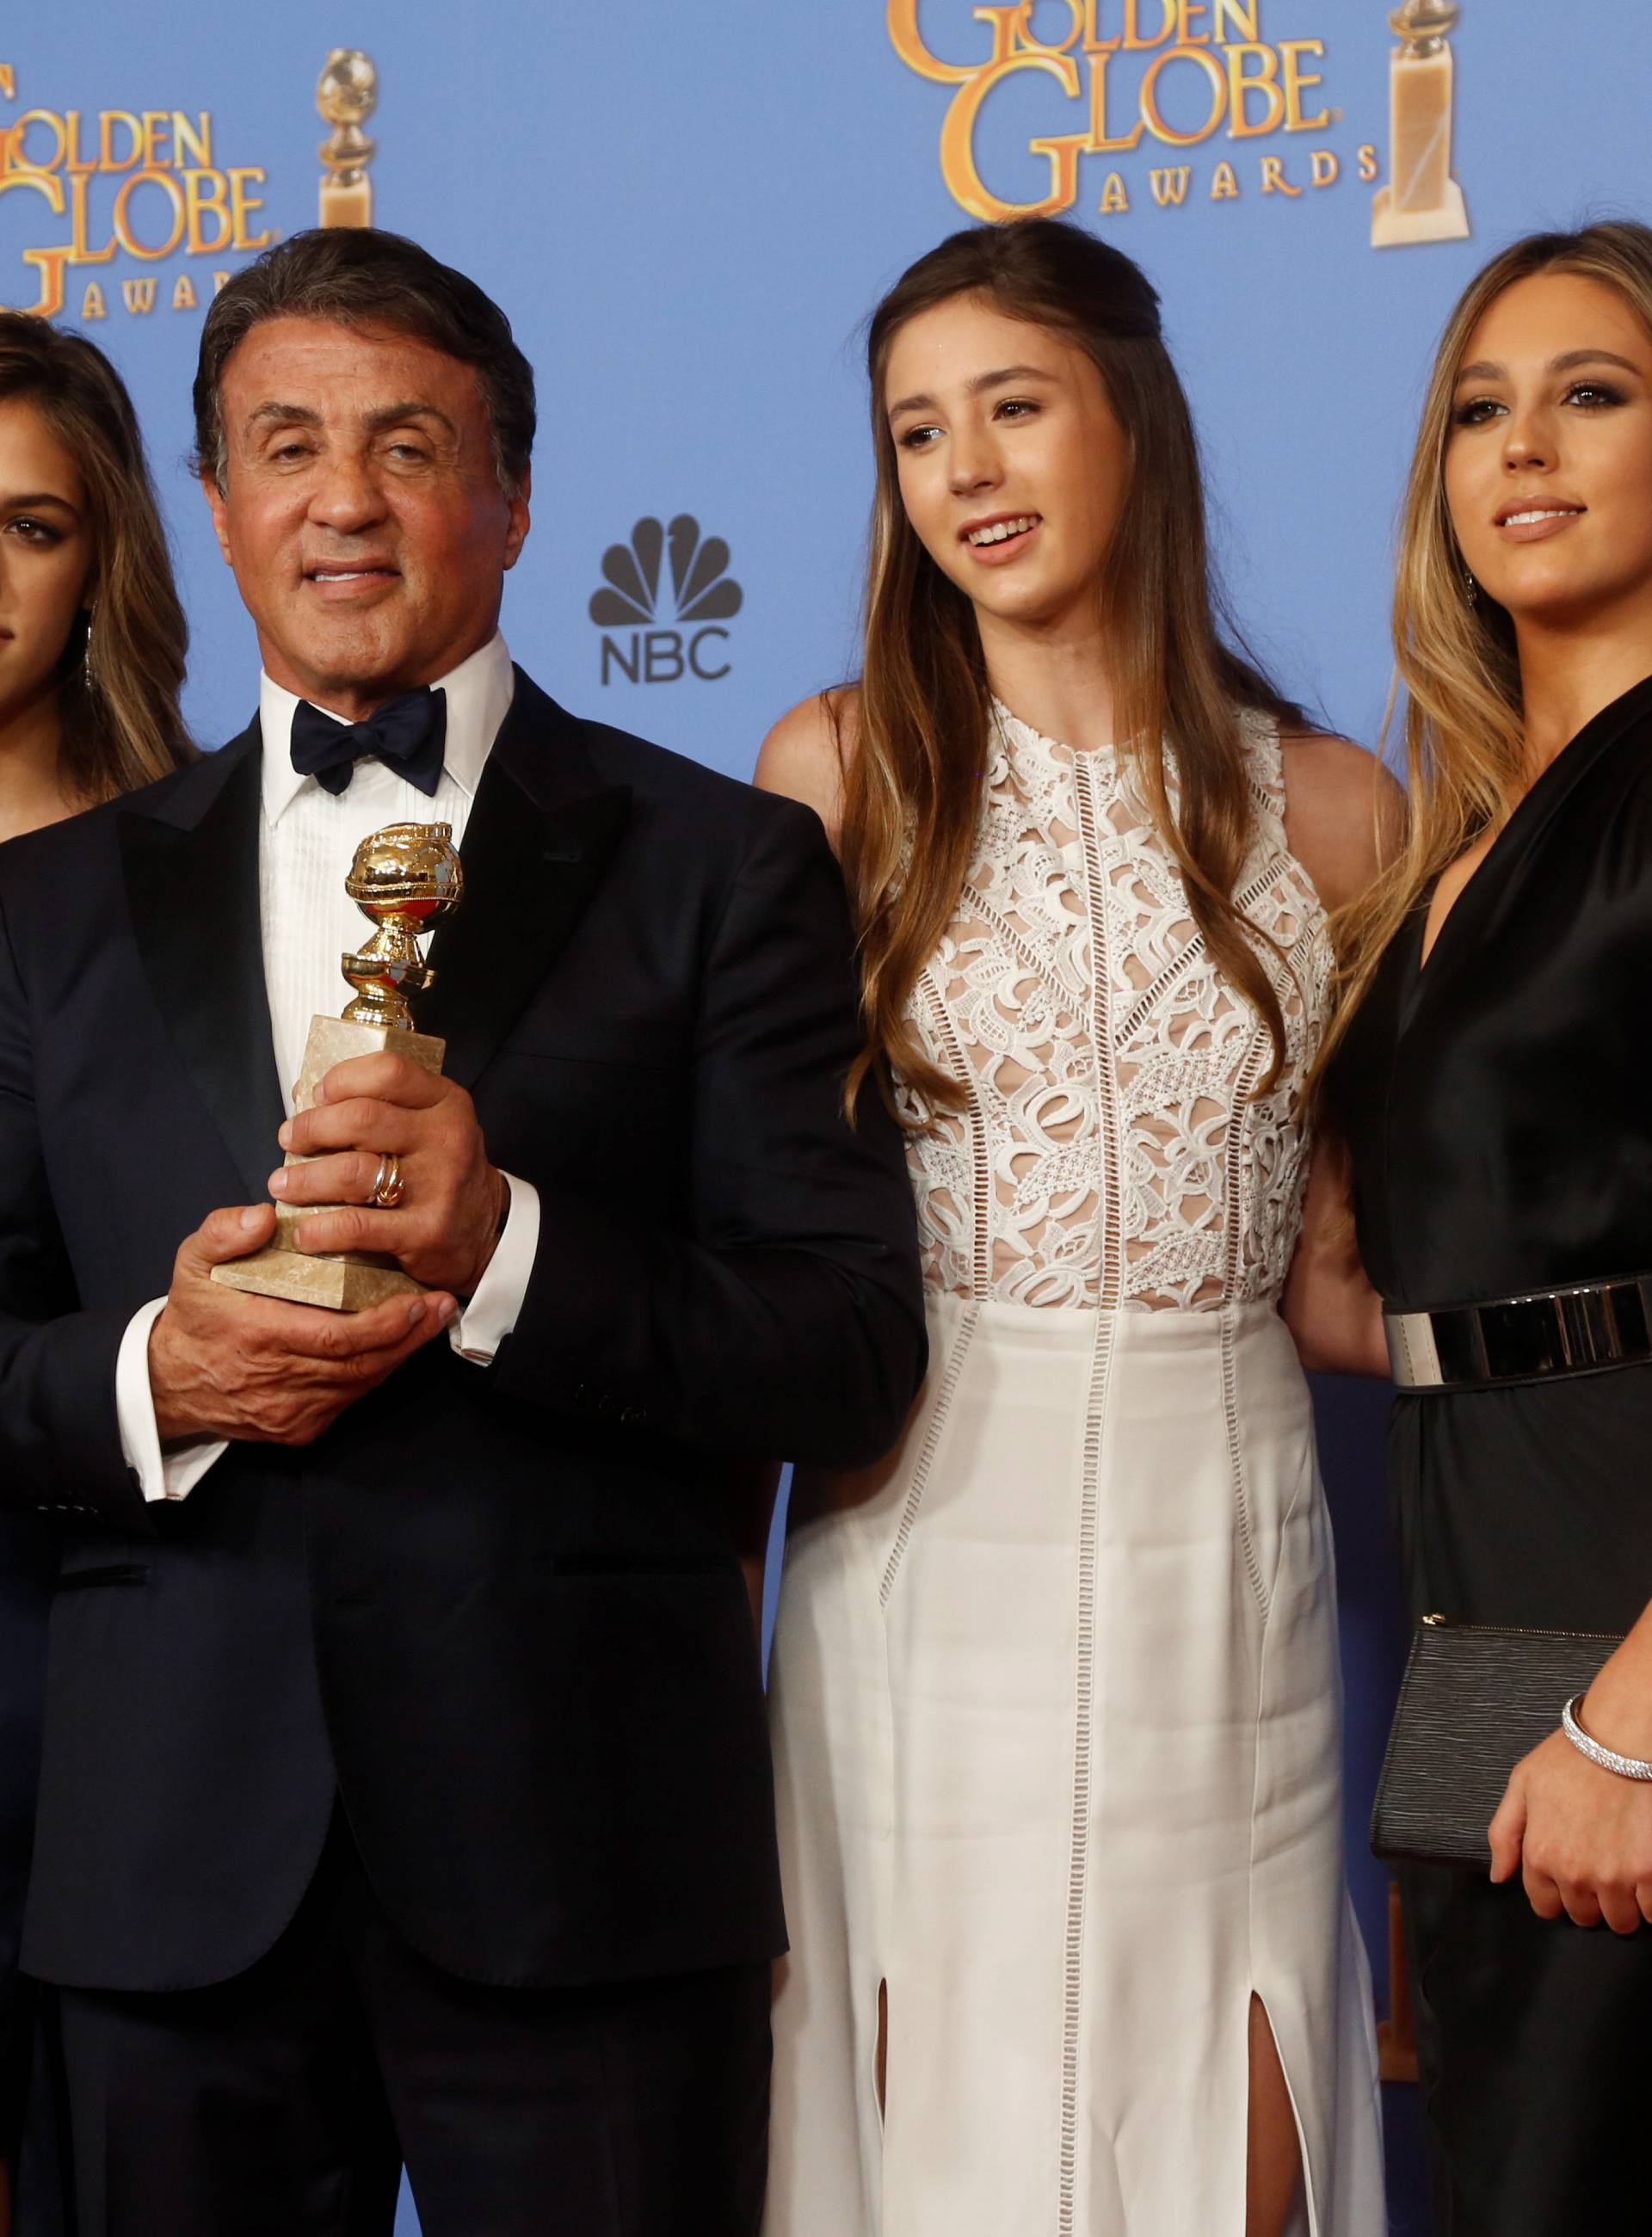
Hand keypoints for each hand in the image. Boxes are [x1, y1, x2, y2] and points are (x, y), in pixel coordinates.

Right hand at [149, 1203, 456, 1444]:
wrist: (169, 1383)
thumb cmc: (194, 1315)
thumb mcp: (191, 1263)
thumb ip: (223, 1233)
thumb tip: (263, 1215)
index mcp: (258, 1336)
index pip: (337, 1337)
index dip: (386, 1322)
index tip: (419, 1298)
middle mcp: (279, 1381)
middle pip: (362, 1364)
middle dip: (409, 1335)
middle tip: (441, 1305)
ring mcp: (290, 1412)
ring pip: (361, 1385)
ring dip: (401, 1353)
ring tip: (431, 1321)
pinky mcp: (297, 1430)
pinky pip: (348, 1401)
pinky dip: (376, 1373)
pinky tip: (397, 1347)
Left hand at [271, 1052, 507, 1297]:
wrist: (484, 1232)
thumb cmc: (439, 1171)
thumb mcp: (427, 1126)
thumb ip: (378, 1105)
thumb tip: (304, 1092)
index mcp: (446, 1104)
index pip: (388, 1071)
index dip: (341, 1079)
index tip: (315, 1097)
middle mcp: (447, 1139)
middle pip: (361, 1118)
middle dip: (311, 1128)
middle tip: (290, 1139)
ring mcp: (439, 1186)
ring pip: (353, 1171)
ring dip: (305, 1179)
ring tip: (284, 1185)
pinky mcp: (426, 1232)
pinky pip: (357, 1227)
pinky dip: (320, 1230)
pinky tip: (305, 1232)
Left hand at [1489, 1722, 1651, 1933]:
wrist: (1622, 1740)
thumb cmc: (1573, 1757)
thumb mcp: (1522, 1785)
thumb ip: (1505, 1835)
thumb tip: (1498, 1875)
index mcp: (1541, 1855)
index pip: (1545, 1907)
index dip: (1557, 1894)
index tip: (1569, 1877)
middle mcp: (1576, 1874)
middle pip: (1584, 1916)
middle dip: (1590, 1898)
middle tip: (1599, 1867)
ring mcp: (1616, 1877)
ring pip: (1621, 1921)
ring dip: (1623, 1903)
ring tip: (1624, 1870)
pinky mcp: (1651, 1873)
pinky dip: (1650, 1898)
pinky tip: (1645, 1870)